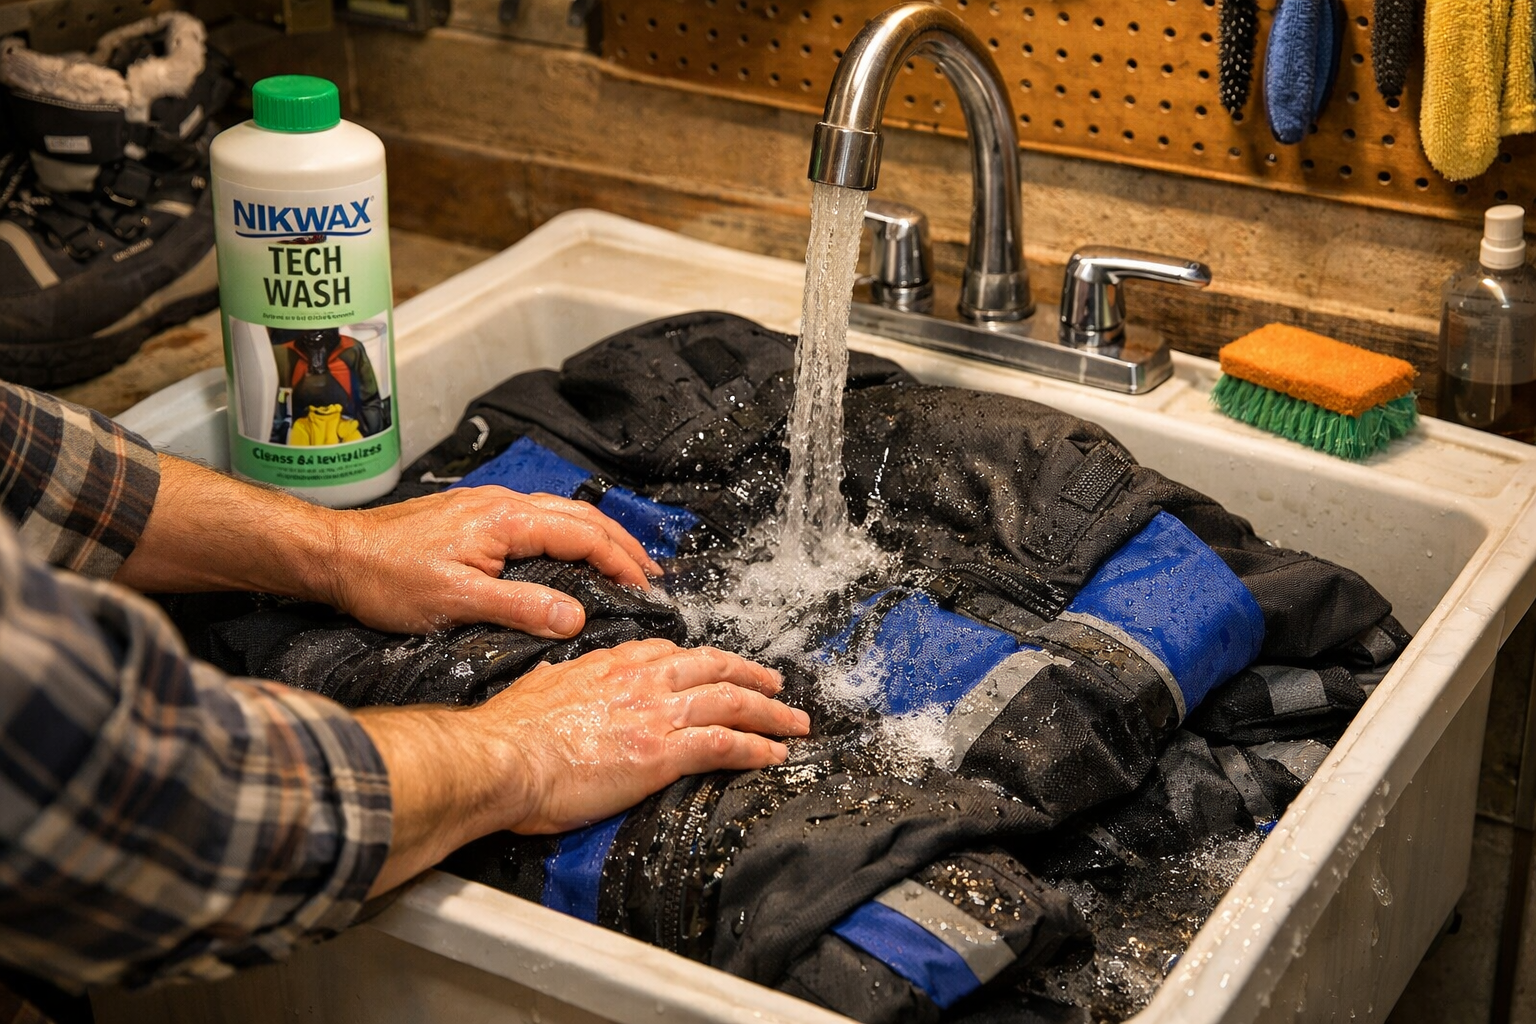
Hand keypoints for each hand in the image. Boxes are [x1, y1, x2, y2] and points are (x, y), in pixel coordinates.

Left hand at [116, 456, 663, 637]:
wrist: (334, 555)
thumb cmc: (386, 577)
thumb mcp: (456, 601)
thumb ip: (521, 608)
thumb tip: (576, 617)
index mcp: (506, 520)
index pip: (584, 534)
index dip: (621, 560)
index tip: (646, 587)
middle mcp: (503, 504)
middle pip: (581, 517)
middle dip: (621, 544)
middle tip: (649, 576)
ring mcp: (489, 507)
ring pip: (561, 515)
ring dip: (597, 538)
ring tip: (621, 566)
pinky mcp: (476, 517)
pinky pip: (540, 520)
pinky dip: (569, 537)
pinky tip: (570, 556)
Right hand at [357, 639, 808, 893]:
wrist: (503, 758)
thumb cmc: (509, 733)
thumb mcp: (536, 688)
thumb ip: (556, 680)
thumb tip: (555, 677)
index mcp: (610, 665)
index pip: (669, 653)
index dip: (701, 662)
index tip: (716, 669)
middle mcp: (641, 681)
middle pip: (714, 668)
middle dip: (752, 675)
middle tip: (776, 686)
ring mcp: (656, 714)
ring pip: (731, 701)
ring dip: (770, 713)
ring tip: (794, 724)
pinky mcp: (663, 753)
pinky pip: (725, 744)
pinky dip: (756, 748)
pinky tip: (774, 756)